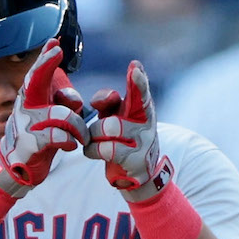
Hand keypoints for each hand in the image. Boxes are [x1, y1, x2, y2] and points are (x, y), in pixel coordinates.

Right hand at [0, 39, 88, 197]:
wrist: (18, 166)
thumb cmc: (40, 136)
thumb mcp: (52, 117)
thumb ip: (65, 105)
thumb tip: (74, 99)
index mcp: (33, 98)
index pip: (38, 75)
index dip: (46, 58)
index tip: (54, 42)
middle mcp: (27, 107)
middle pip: (36, 81)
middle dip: (45, 64)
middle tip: (56, 51)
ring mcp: (26, 125)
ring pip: (61, 115)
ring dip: (77, 127)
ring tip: (80, 136)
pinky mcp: (30, 144)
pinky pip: (57, 136)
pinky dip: (68, 140)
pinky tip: (69, 145)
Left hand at [84, 60, 171, 201]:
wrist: (137, 172)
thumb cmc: (121, 137)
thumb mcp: (114, 115)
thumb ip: (108, 102)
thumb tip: (97, 101)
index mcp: (141, 107)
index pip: (140, 91)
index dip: (138, 80)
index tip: (135, 67)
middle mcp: (146, 122)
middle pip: (125, 110)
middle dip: (100, 122)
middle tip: (97, 131)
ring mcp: (143, 142)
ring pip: (109, 128)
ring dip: (94, 135)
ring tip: (94, 141)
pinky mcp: (136, 160)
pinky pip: (106, 149)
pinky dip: (93, 150)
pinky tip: (93, 151)